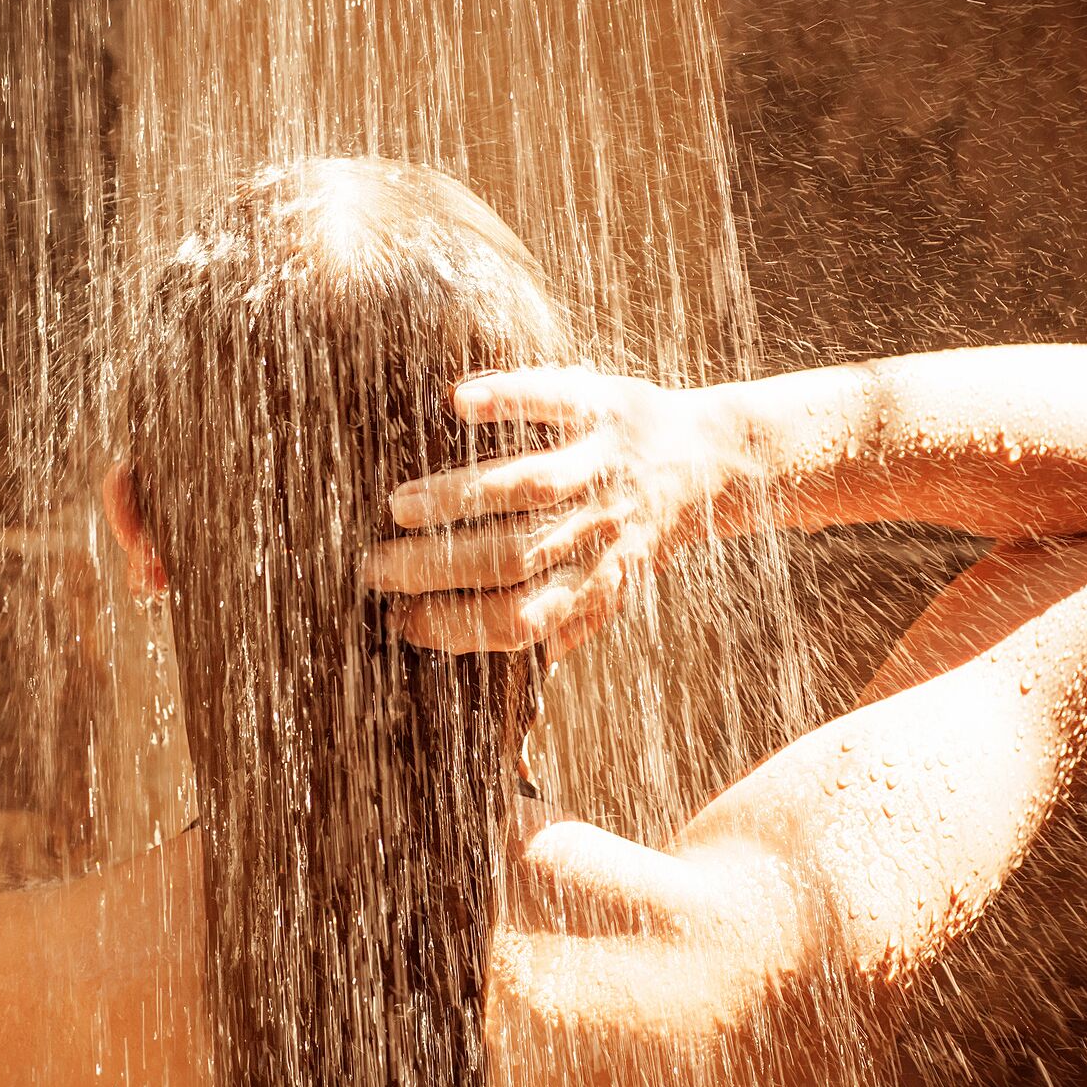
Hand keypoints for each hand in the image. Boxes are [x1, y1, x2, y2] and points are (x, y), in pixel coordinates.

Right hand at [361, 367, 765, 656]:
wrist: (711, 459)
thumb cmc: (641, 531)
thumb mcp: (614, 588)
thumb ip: (562, 625)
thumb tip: (500, 687)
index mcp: (597, 581)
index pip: (520, 619)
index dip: (457, 627)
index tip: (400, 621)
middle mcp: (601, 527)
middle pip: (512, 556)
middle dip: (437, 566)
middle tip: (376, 567)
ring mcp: (605, 464)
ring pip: (530, 485)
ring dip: (459, 497)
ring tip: (400, 507)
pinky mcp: (607, 406)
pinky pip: (557, 402)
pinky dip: (509, 400)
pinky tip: (459, 404)